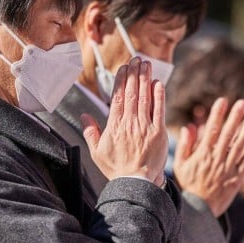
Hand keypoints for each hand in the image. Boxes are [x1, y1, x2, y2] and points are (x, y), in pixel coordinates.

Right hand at [82, 57, 168, 184]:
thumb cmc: (117, 169)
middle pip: (131, 93)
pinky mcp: (158, 133)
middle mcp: (129, 123)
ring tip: (146, 64)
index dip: (121, 80)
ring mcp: (144, 127)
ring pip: (144, 98)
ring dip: (145, 79)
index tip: (124, 67)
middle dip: (134, 74)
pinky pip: (159, 110)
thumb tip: (84, 116)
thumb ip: (91, 132)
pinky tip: (158, 83)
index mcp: (114, 126)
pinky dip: (158, 96)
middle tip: (136, 59)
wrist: (135, 183)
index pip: (117, 97)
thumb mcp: (97, 152)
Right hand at [173, 97, 243, 215]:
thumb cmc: (188, 186)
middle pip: (228, 134)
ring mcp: (227, 169)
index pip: (211, 130)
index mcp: (202, 154)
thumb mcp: (181, 165)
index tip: (223, 101)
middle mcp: (216, 159)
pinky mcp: (236, 179)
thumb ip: (185, 145)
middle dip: (236, 117)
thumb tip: (188, 127)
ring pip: (239, 146)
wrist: (198, 210)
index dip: (217, 114)